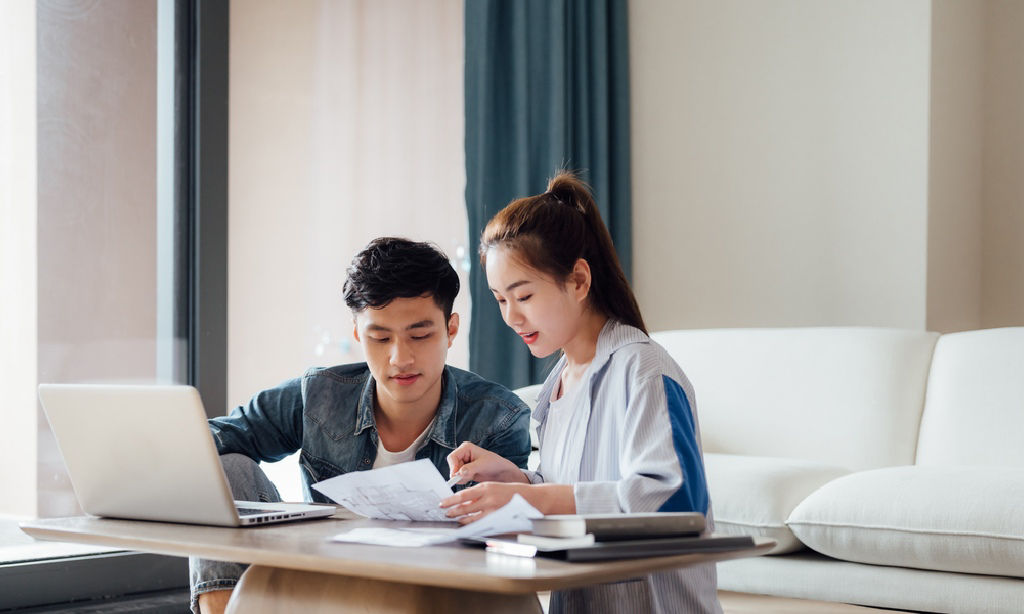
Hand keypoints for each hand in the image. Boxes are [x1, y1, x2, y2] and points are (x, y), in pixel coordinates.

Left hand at [439, 482, 576, 523]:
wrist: (532, 498)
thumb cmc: (513, 492)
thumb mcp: (495, 488)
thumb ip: (481, 495)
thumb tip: (466, 503)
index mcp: (486, 487)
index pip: (463, 494)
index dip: (451, 500)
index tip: (443, 502)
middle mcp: (487, 498)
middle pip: (464, 506)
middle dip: (452, 510)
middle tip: (444, 513)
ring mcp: (493, 510)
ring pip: (471, 516)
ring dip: (460, 519)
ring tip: (453, 520)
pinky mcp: (498, 519)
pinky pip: (482, 524)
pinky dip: (473, 525)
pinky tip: (468, 526)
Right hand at [446, 441, 527, 484]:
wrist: (501, 472)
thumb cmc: (494, 464)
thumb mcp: (482, 466)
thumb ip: (470, 469)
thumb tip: (459, 472)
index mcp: (466, 448)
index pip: (452, 457)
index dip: (453, 467)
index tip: (457, 476)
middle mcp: (463, 454)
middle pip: (452, 466)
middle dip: (459, 473)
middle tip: (468, 477)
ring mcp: (463, 463)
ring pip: (454, 473)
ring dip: (462, 477)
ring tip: (473, 476)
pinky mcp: (465, 471)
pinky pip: (458, 477)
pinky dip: (463, 480)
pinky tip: (472, 477)